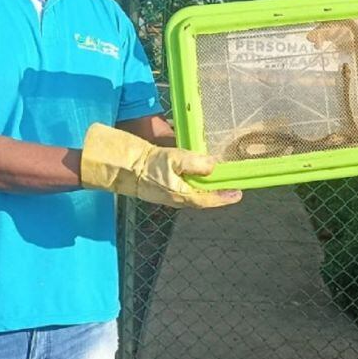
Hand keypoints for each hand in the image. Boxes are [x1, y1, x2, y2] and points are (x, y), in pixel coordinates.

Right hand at [79, 124, 241, 208]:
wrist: (118, 167)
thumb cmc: (144, 164)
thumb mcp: (173, 159)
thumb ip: (195, 162)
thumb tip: (213, 166)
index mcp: (180, 195)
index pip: (207, 199)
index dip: (224, 198)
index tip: (239, 194)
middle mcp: (176, 198)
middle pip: (202, 198)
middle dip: (217, 194)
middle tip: (231, 186)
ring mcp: (167, 193)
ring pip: (192, 193)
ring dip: (206, 188)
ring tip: (218, 179)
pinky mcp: (161, 186)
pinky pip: (183, 187)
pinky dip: (193, 181)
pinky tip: (196, 173)